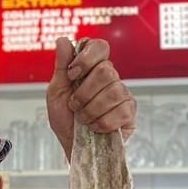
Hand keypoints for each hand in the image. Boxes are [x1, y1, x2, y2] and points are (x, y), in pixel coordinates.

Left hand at [46, 37, 135, 160]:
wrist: (72, 148)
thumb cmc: (65, 122)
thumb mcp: (56, 94)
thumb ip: (61, 67)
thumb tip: (62, 40)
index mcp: (92, 70)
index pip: (100, 47)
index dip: (86, 58)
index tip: (72, 74)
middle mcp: (110, 79)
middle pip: (105, 70)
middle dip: (84, 93)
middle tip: (75, 106)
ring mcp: (123, 95)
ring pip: (113, 91)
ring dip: (91, 110)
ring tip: (84, 120)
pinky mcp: (130, 113)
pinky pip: (122, 111)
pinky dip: (104, 122)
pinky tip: (96, 128)